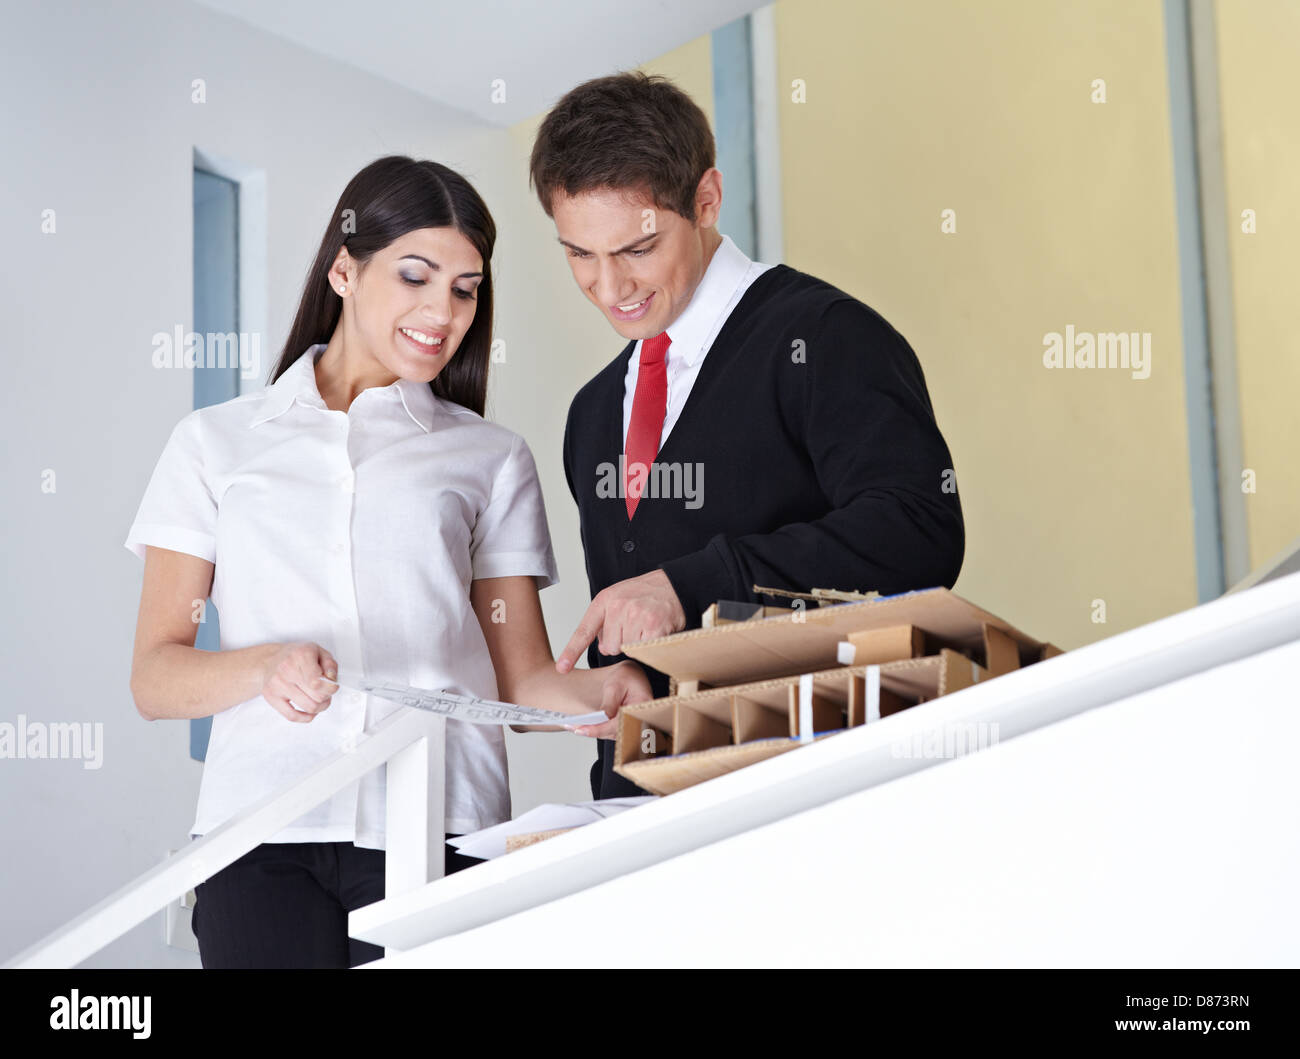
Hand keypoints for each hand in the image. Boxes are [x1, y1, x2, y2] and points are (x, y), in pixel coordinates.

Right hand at [261, 642, 337, 722]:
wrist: (270, 659)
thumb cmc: (296, 656)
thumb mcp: (318, 651)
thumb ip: (330, 665)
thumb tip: (331, 681)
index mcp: (301, 655)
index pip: (319, 683)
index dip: (331, 688)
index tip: (332, 686)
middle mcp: (287, 670)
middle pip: (317, 696)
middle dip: (326, 696)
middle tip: (325, 692)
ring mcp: (277, 685)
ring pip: (308, 707)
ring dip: (319, 707)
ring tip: (319, 699)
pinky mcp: (271, 697)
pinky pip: (292, 716)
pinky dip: (305, 717)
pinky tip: (310, 712)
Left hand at [555, 569, 685, 672]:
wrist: (674, 584)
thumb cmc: (645, 593)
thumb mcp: (617, 598)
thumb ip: (605, 621)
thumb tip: (604, 647)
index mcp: (604, 600)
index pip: (584, 631)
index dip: (572, 652)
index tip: (562, 668)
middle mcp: (617, 607)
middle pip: (610, 647)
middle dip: (621, 641)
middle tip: (634, 624)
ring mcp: (636, 616)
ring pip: (626, 649)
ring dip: (636, 642)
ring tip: (645, 625)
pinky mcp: (653, 626)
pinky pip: (643, 648)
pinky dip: (650, 643)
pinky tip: (655, 628)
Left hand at [568, 660, 652, 738]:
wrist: (632, 675)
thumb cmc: (627, 676)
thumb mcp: (616, 685)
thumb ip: (610, 703)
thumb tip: (604, 718)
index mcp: (639, 709)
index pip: (617, 724)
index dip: (598, 729)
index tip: (581, 730)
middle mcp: (637, 721)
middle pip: (612, 733)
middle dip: (591, 731)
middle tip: (570, 727)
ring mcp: (631, 724)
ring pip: (610, 734)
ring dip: (592, 731)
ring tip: (572, 725)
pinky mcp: (624, 725)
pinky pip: (610, 731)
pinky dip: (597, 728)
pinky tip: (582, 724)